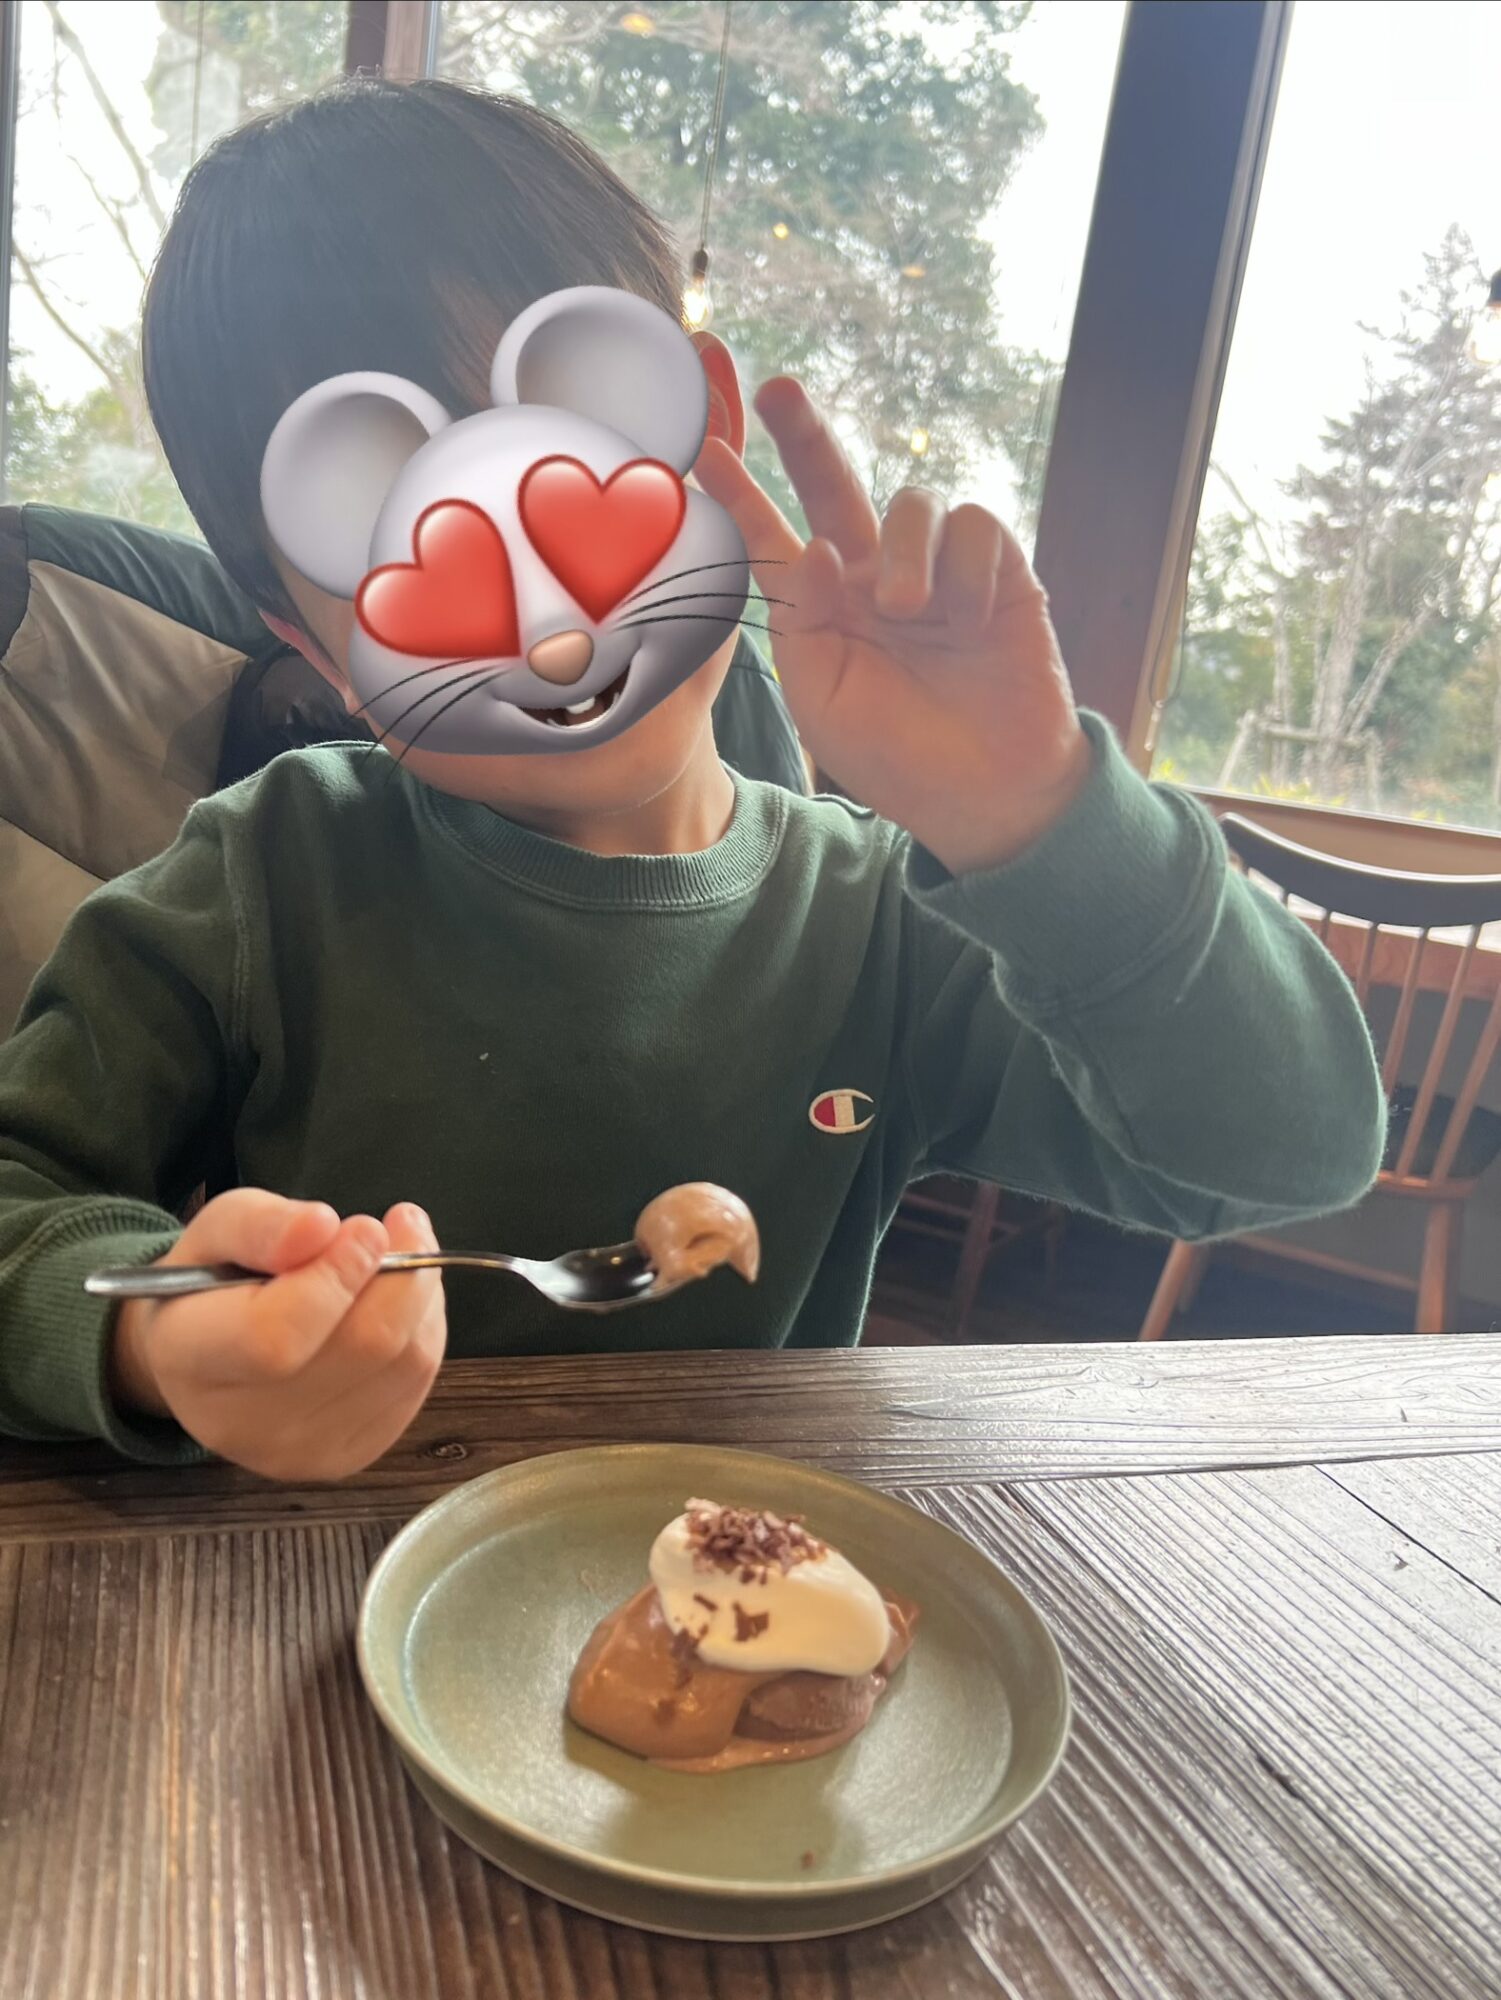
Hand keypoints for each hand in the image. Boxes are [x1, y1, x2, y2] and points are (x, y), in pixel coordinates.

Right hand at [109, 1190, 446, 1481]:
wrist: (209, 1358)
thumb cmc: (211, 1283)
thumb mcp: (216, 1229)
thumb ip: (261, 1223)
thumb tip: (321, 1226)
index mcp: (190, 1359)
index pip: (277, 1335)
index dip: (336, 1275)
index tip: (365, 1226)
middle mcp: (241, 1424)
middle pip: (361, 1347)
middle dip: (401, 1273)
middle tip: (403, 1223)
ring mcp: (300, 1451)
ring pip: (405, 1362)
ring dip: (420, 1295)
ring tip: (400, 1254)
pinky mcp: (348, 1456)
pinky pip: (418, 1382)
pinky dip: (424, 1327)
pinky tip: (397, 1301)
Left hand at [696, 379, 1092, 874]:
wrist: (987, 794)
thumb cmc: (897, 756)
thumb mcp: (824, 698)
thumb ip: (805, 620)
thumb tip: (815, 544)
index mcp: (823, 610)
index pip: (772, 538)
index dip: (739, 494)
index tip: (700, 447)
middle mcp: (874, 577)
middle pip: (835, 484)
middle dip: (805, 435)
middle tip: (776, 389)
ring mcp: (936, 571)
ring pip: (912, 503)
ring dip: (907, 550)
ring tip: (907, 611)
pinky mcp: (998, 572)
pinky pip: (976, 526)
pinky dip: (969, 567)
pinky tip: (972, 618)